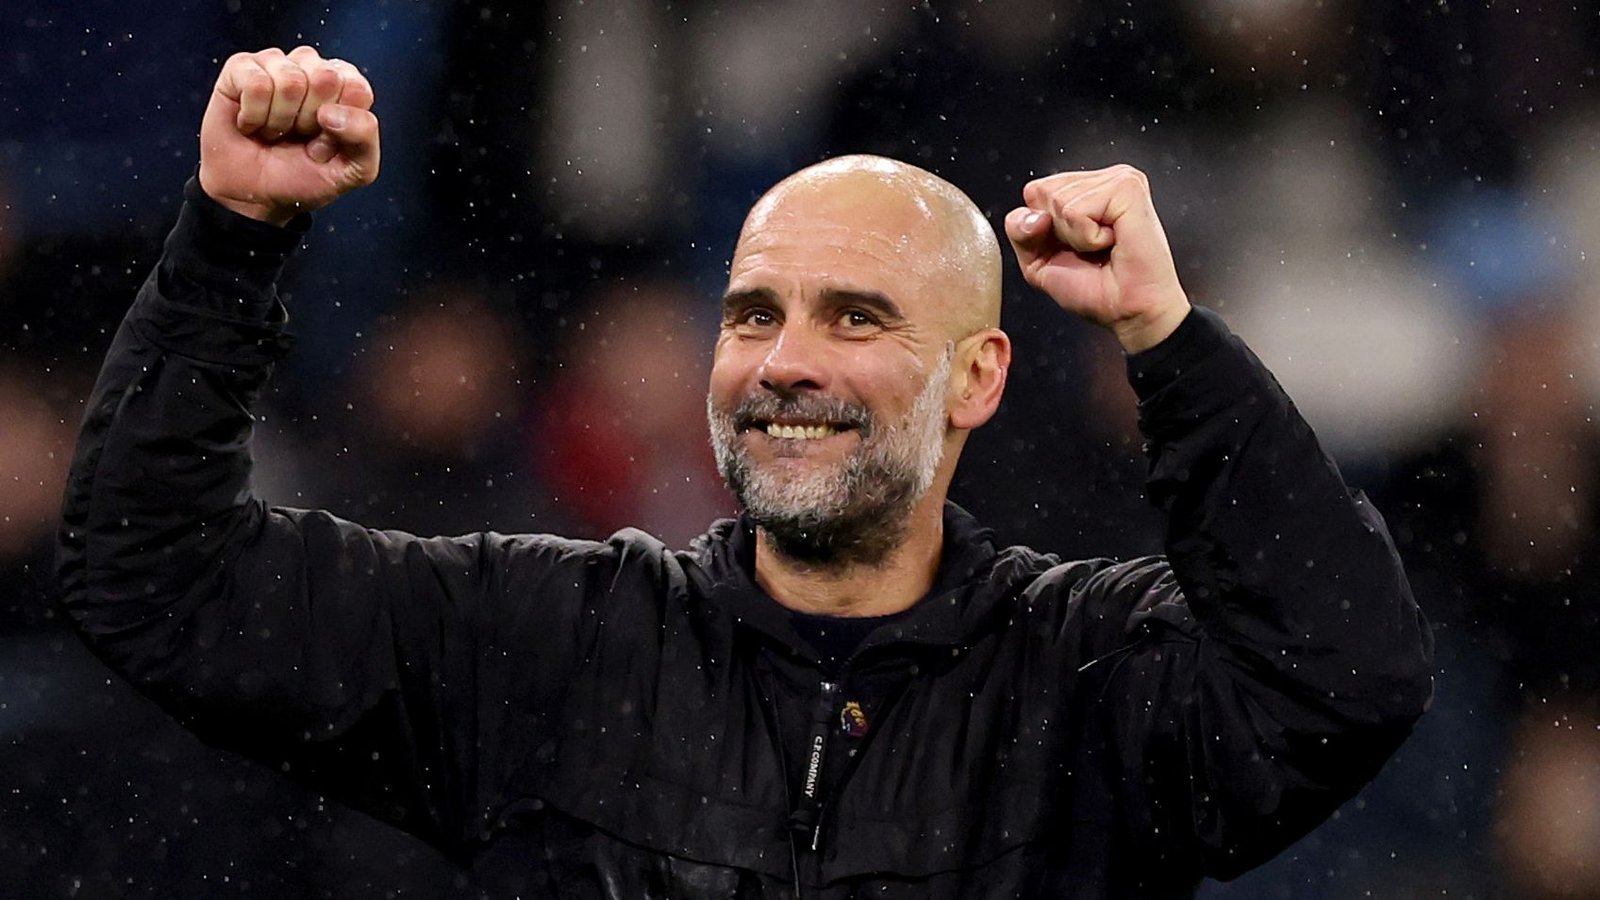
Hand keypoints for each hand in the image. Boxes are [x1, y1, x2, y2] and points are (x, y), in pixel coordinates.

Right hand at [197, 46, 379, 225]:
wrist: (253, 194)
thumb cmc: (302, 176)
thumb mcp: (353, 170)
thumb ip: (364, 138)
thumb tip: (332, 111)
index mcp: (346, 86)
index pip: (356, 87)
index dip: (342, 124)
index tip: (328, 141)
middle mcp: (313, 67)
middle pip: (324, 78)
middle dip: (310, 120)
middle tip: (299, 135)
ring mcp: (277, 64)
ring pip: (289, 80)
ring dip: (280, 119)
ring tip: (274, 131)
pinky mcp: (241, 67)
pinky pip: (256, 82)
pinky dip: (253, 115)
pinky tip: (251, 123)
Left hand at [1004, 165, 1190, 352]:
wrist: (1129, 312)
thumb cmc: (1097, 290)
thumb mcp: (1038, 262)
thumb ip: (1020, 230)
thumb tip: (1034, 215)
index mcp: (1085, 190)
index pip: (1033, 191)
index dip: (1040, 229)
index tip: (1074, 249)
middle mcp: (1102, 180)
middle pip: (1041, 192)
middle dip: (1057, 233)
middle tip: (1092, 250)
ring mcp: (1117, 179)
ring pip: (1058, 201)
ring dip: (1076, 237)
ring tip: (1105, 247)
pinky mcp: (1127, 187)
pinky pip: (1076, 211)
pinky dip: (1087, 237)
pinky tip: (1113, 242)